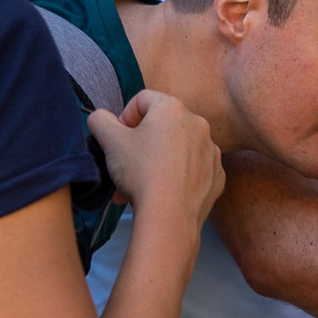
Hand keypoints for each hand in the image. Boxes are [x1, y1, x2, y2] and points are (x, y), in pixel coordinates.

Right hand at [91, 91, 222, 225]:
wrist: (169, 217)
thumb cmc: (140, 171)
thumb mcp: (110, 142)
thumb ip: (100, 120)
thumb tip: (101, 118)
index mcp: (173, 109)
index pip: (142, 99)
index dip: (125, 117)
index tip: (118, 140)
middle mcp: (198, 124)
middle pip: (161, 126)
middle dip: (140, 144)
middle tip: (126, 165)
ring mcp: (212, 152)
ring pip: (177, 149)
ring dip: (157, 161)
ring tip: (140, 185)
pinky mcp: (217, 176)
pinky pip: (193, 169)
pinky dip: (178, 176)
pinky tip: (164, 192)